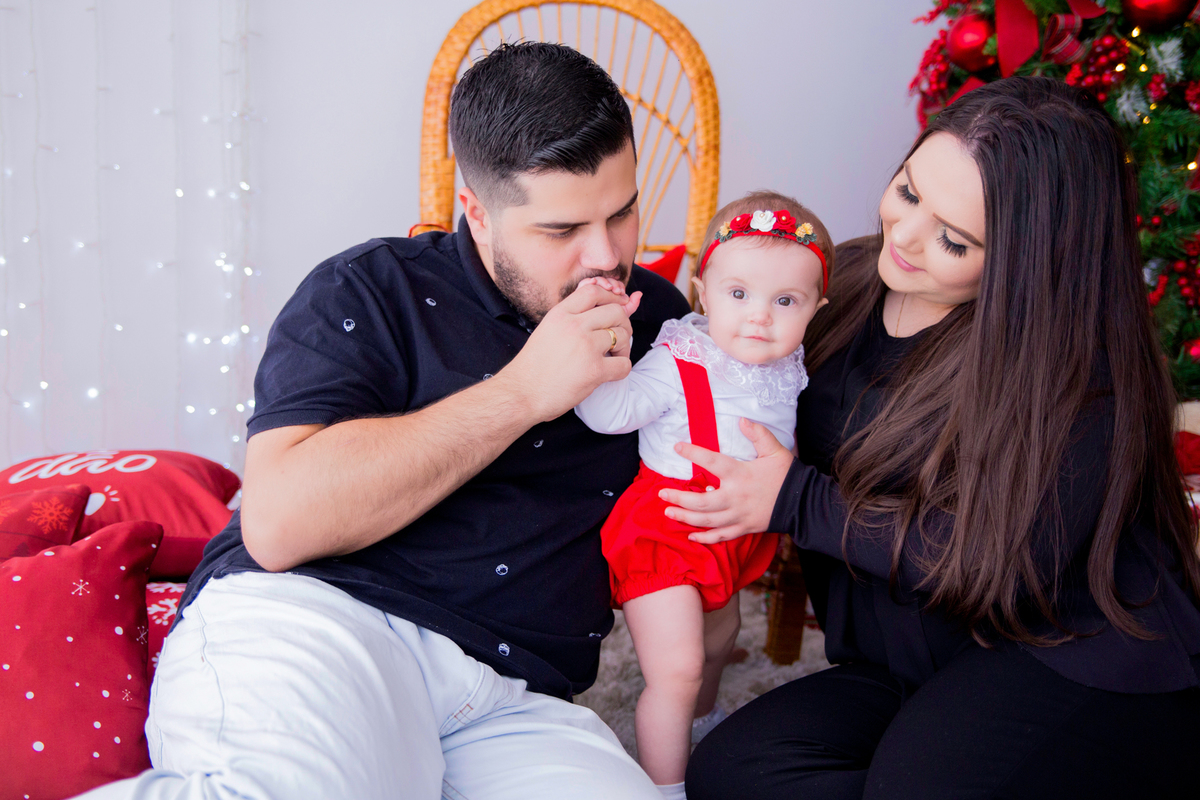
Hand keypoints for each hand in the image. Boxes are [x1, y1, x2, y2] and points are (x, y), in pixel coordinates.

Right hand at [497, 282, 642, 421]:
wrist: (520, 393)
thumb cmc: (534, 365)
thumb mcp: (548, 330)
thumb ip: (573, 319)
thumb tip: (608, 307)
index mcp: (560, 314)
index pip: (594, 291)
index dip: (612, 297)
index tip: (619, 307)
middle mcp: (573, 326)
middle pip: (615, 311)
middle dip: (623, 323)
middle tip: (618, 338)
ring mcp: (585, 347)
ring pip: (623, 335)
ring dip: (624, 347)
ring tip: (613, 357)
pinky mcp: (594, 370)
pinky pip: (624, 364)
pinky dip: (622, 368)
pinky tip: (610, 372)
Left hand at [658, 418, 793, 542]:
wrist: (804, 503)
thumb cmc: (787, 475)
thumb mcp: (775, 451)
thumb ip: (758, 434)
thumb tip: (742, 420)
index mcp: (740, 475)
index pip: (712, 462)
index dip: (693, 453)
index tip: (677, 447)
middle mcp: (736, 497)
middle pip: (701, 502)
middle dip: (678, 499)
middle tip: (661, 494)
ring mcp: (739, 516)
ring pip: (706, 521)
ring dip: (685, 517)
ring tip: (668, 512)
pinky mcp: (744, 528)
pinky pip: (721, 536)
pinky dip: (705, 538)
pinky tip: (690, 535)